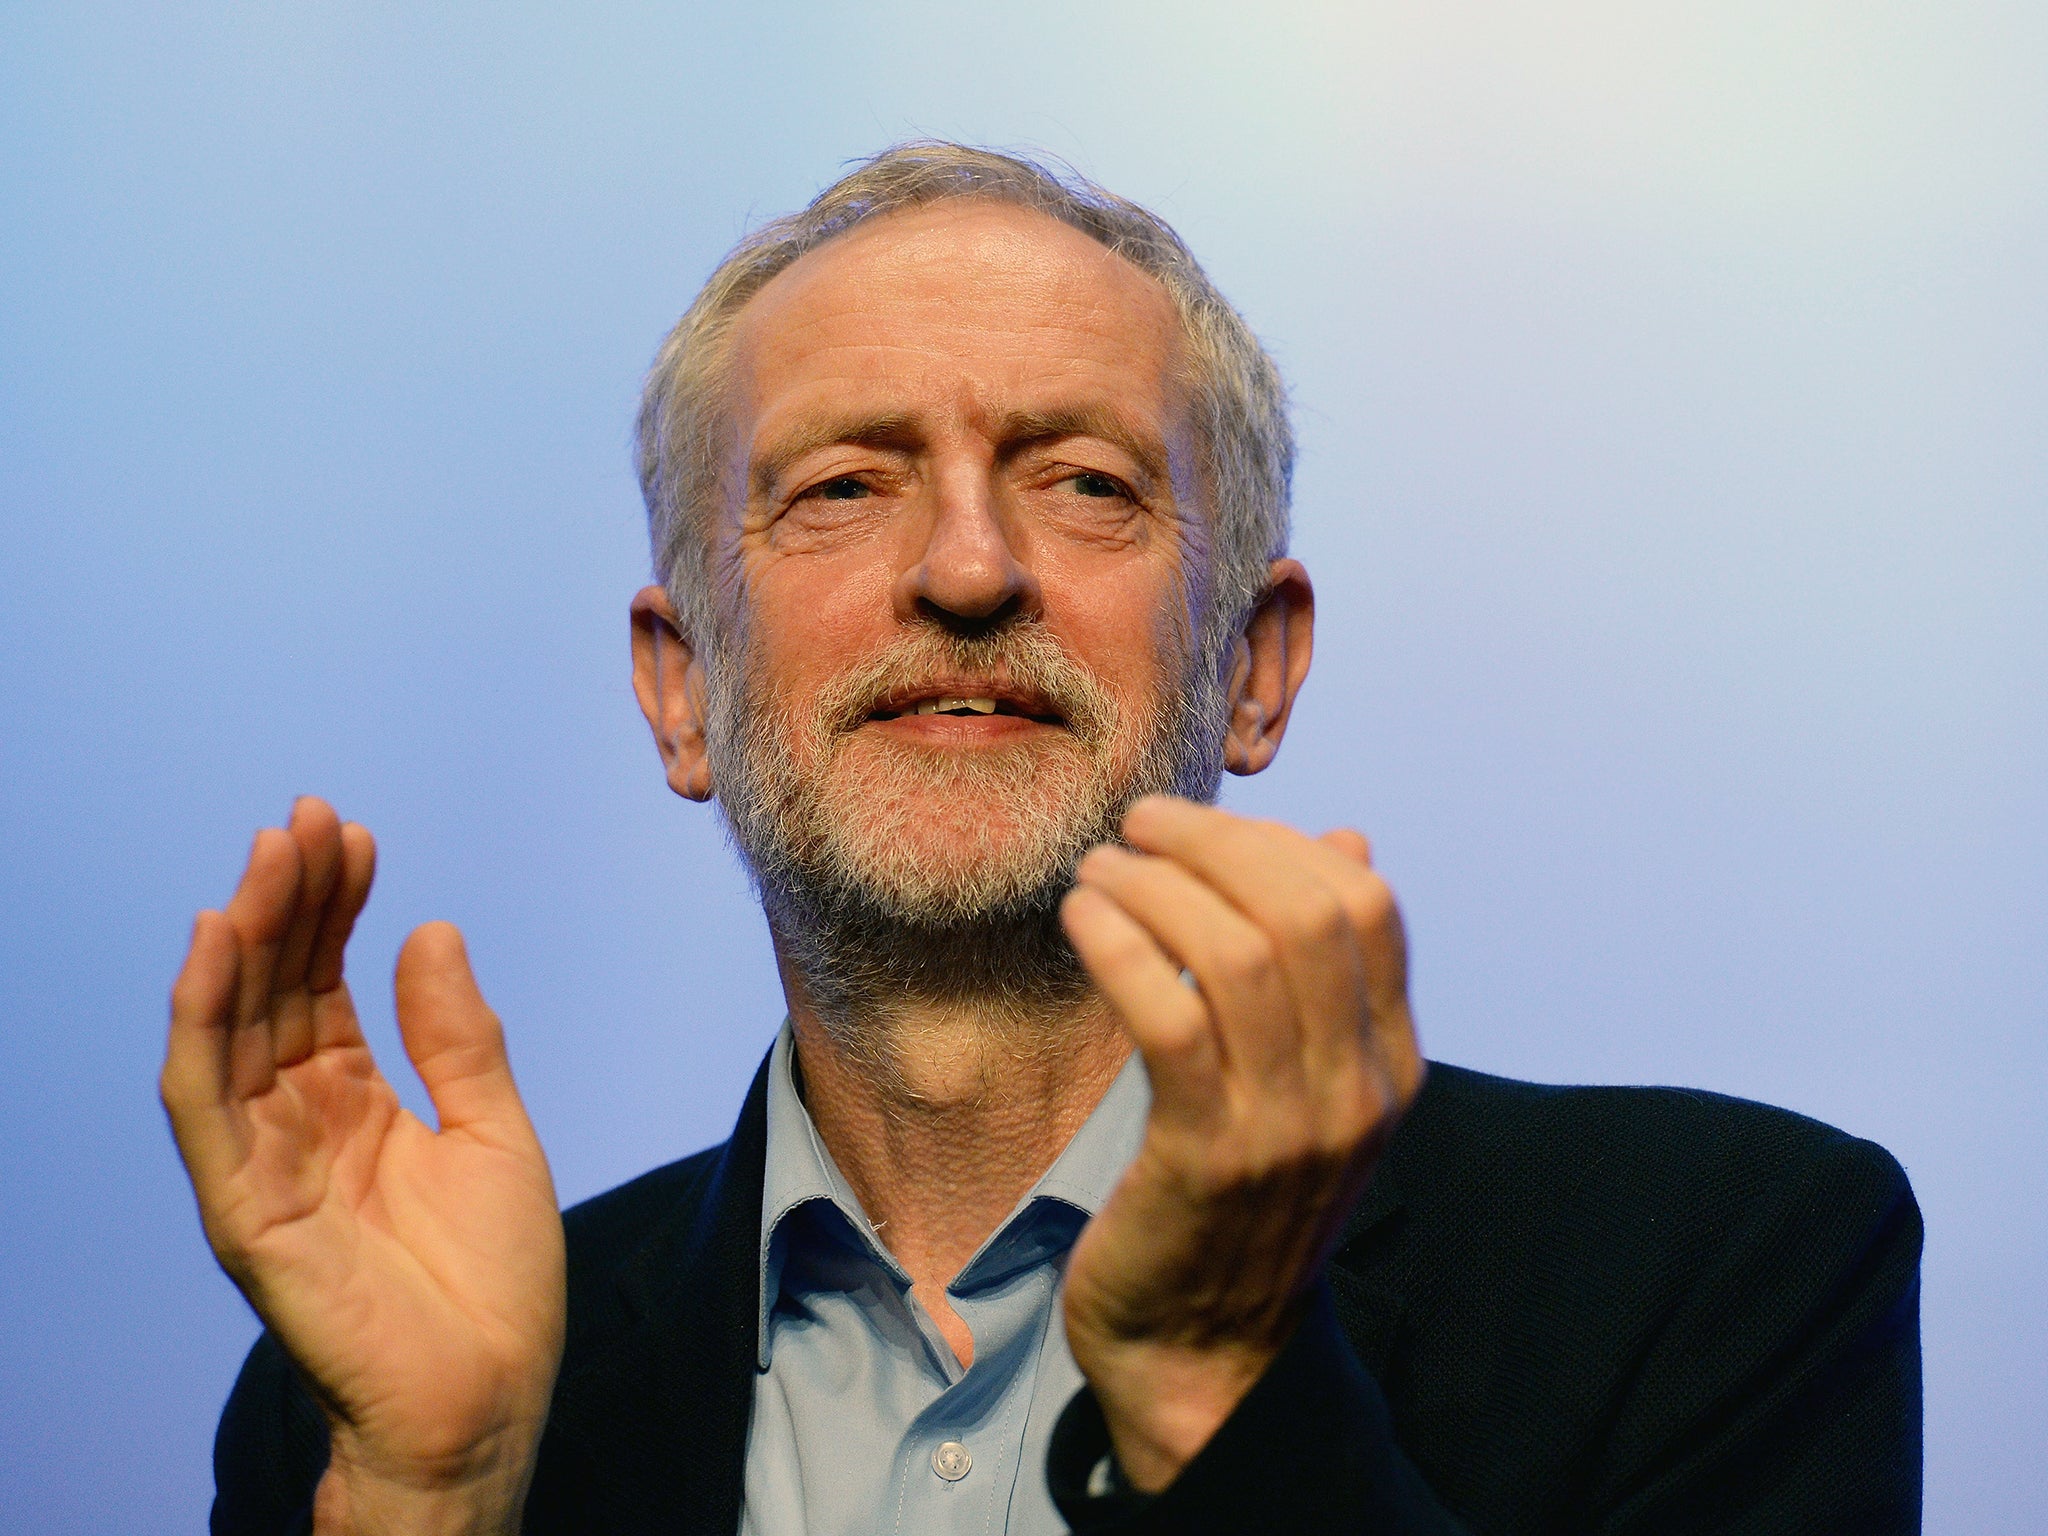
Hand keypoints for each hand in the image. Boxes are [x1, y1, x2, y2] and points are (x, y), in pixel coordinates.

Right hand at [160, 798, 566, 1534]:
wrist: (489, 1397)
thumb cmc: (493, 1283)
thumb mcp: (494, 1131)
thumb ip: (458, 1038)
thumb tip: (432, 929)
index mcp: (356, 1103)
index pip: (323, 984)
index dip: (333, 907)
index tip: (354, 834)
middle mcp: (298, 1122)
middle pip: (273, 991)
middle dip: (287, 901)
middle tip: (309, 820)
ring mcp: (265, 1162)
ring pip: (231, 1028)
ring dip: (244, 937)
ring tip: (270, 856)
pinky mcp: (244, 1208)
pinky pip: (205, 1103)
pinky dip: (201, 1021)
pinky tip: (217, 944)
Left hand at [1058, 796, 1424, 1492]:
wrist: (1206, 1355)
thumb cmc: (1235, 1200)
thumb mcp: (1301, 1082)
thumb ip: (1321, 971)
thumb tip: (1345, 838)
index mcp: (1390, 1063)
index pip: (1367, 906)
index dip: (1280, 841)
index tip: (1199, 831)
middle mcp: (1358, 1089)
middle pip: (1308, 911)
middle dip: (1216, 842)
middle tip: (1139, 825)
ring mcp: (1291, 1126)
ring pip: (1240, 951)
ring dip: (1156, 887)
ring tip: (1096, 871)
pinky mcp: (1209, 1156)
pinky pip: (1171, 1014)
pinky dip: (1122, 945)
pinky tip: (1082, 920)